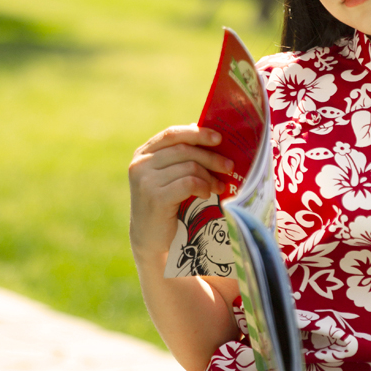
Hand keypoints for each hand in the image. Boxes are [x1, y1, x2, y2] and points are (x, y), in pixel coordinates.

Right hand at [128, 124, 232, 263]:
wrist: (150, 239)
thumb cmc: (165, 205)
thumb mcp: (168, 176)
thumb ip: (180, 156)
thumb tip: (204, 130)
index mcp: (143, 154)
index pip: (172, 134)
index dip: (198, 134)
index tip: (219, 138)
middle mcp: (140, 164)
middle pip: (184, 150)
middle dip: (211, 157)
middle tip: (229, 166)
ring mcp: (146, 180)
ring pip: (189, 167)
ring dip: (210, 177)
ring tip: (219, 187)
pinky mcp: (155, 197)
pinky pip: (189, 183)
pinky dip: (203, 187)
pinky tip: (207, 194)